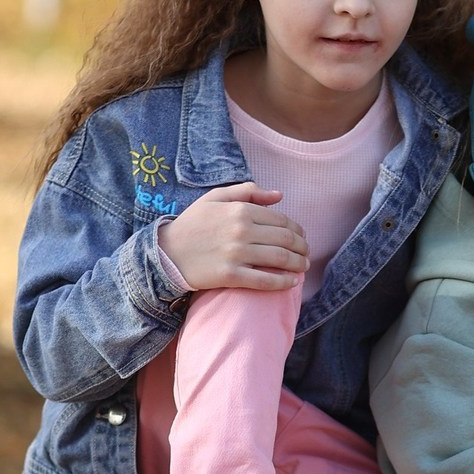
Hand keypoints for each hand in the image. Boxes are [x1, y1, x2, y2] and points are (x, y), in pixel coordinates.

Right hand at [158, 182, 308, 291]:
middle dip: (303, 247)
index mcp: (240, 210)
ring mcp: (236, 254)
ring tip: (303, 266)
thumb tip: (279, 195)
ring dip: (299, 264)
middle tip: (306, 253)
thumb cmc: (193, 224)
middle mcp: (241, 231)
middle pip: (286, 239)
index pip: (282, 220)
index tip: (301, 237)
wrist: (167, 252)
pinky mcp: (231, 275)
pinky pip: (265, 280)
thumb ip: (248, 191)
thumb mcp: (216, 198)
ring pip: (280, 259)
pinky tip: (293, 282)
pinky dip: (283, 282)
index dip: (297, 230)